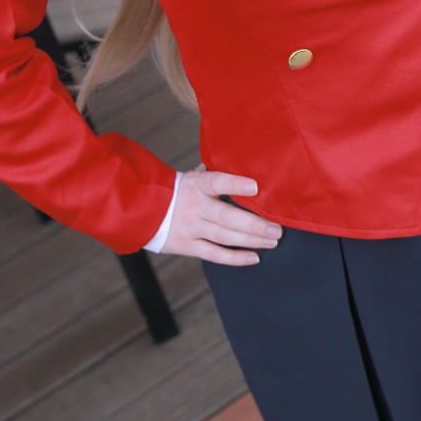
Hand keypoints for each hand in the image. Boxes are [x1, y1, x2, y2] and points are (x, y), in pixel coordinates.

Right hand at [163, 168, 281, 264]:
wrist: (143, 209)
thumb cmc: (178, 190)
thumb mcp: (193, 176)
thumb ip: (216, 173)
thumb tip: (245, 163)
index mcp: (196, 185)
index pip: (216, 182)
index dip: (235, 185)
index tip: (256, 187)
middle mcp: (194, 207)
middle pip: (227, 217)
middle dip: (255, 224)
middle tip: (277, 229)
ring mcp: (191, 228)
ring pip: (225, 237)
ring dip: (251, 240)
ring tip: (273, 241)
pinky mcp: (188, 246)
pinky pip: (214, 254)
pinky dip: (235, 258)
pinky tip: (255, 257)